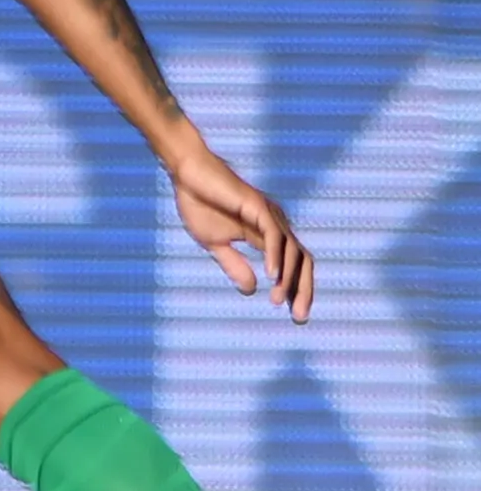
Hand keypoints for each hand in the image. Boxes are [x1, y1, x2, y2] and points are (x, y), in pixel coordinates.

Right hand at [167, 140, 312, 322]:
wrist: (186, 173)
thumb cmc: (199, 203)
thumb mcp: (215, 244)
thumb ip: (234, 265)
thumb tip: (251, 290)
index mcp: (266, 235)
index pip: (292, 266)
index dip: (297, 290)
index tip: (294, 315)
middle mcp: (275, 225)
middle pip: (302, 261)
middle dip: (304, 290)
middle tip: (299, 318)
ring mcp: (270, 215)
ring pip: (292, 251)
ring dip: (289, 279)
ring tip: (278, 300)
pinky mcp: (258, 206)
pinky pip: (274, 236)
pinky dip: (275, 257)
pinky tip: (271, 276)